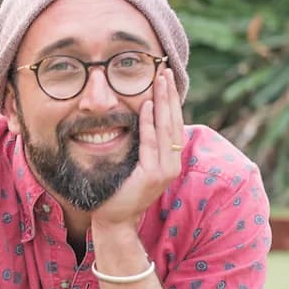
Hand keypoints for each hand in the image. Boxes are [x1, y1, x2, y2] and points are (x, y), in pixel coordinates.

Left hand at [91, 68, 184, 229]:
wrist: (114, 218)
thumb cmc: (120, 188)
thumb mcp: (135, 161)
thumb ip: (142, 143)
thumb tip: (141, 117)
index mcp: (169, 159)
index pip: (173, 123)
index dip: (171, 100)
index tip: (165, 78)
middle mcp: (172, 163)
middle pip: (173, 121)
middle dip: (169, 94)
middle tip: (165, 70)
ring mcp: (165, 170)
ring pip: (165, 129)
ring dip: (162, 102)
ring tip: (159, 80)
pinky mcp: (153, 176)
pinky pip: (150, 144)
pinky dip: (149, 125)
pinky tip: (147, 107)